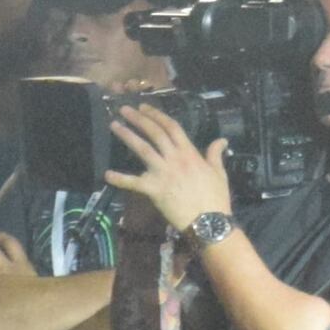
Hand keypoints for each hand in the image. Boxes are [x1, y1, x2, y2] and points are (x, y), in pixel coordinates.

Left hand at [109, 101, 231, 230]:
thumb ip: (215, 154)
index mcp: (190, 153)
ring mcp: (163, 173)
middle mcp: (174, 159)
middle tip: (124, 109)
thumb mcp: (219, 173)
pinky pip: (133, 183)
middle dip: (139, 119)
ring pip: (142, 149)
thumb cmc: (215, 198)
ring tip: (114, 126)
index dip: (157, 115)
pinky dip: (120, 179)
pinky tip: (107, 174)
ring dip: (127, 136)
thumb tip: (222, 140)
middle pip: (154, 133)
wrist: (208, 221)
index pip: (171, 127)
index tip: (145, 107)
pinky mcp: (154, 189)